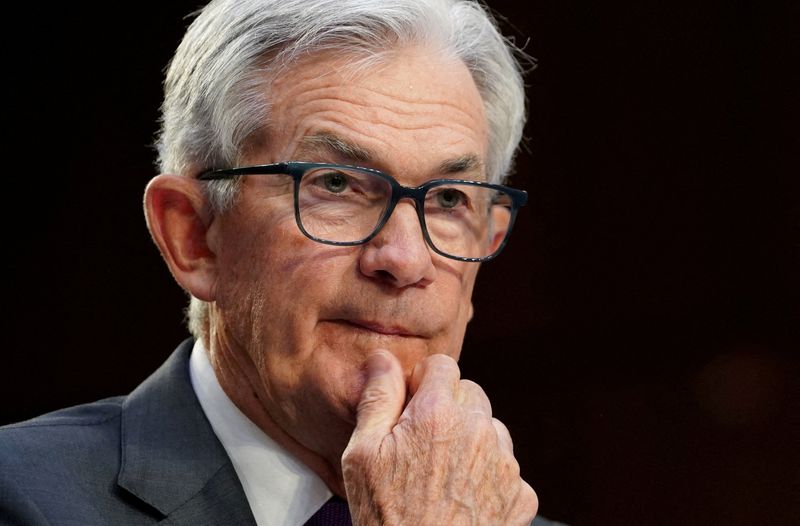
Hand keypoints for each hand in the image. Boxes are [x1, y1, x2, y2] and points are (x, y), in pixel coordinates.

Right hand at [342, 351, 537, 524]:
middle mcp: (478, 431)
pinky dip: (488, 476)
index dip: (422, 383)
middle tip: (422, 444)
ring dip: (471, 439)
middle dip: (448, 408)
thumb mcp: (362, 455)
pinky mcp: (520, 495)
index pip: (442, 366)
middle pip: (470, 393)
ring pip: (490, 428)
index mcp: (437, 414)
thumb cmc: (387, 518)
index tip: (410, 408)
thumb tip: (383, 359)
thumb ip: (377, 398)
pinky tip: (462, 498)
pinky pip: (506, 467)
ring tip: (442, 474)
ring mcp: (504, 464)